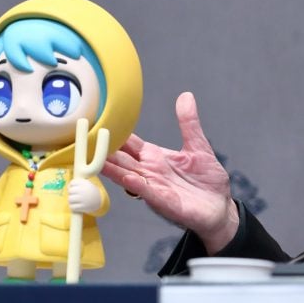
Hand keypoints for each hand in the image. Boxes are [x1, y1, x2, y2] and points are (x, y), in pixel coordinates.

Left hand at [68, 177, 102, 213]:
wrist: (99, 200)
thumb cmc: (89, 191)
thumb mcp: (86, 183)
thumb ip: (76, 183)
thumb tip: (68, 187)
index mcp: (85, 183)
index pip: (73, 182)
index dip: (72, 185)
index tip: (75, 188)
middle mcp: (84, 190)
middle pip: (70, 191)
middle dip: (71, 193)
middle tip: (76, 195)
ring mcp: (83, 198)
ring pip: (70, 199)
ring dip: (71, 200)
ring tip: (76, 201)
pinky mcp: (83, 206)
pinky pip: (72, 207)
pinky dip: (73, 207)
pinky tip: (77, 206)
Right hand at [101, 92, 237, 252]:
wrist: (220, 207)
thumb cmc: (206, 180)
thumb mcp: (198, 146)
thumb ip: (189, 123)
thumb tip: (186, 96)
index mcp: (155, 157)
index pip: (129, 143)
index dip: (114, 133)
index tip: (96, 122)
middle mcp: (149, 172)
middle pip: (121, 159)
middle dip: (103, 151)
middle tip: (83, 140)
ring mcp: (155, 187)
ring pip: (127, 176)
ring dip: (112, 169)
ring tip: (95, 160)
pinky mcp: (165, 202)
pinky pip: (148, 192)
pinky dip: (138, 185)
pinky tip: (128, 178)